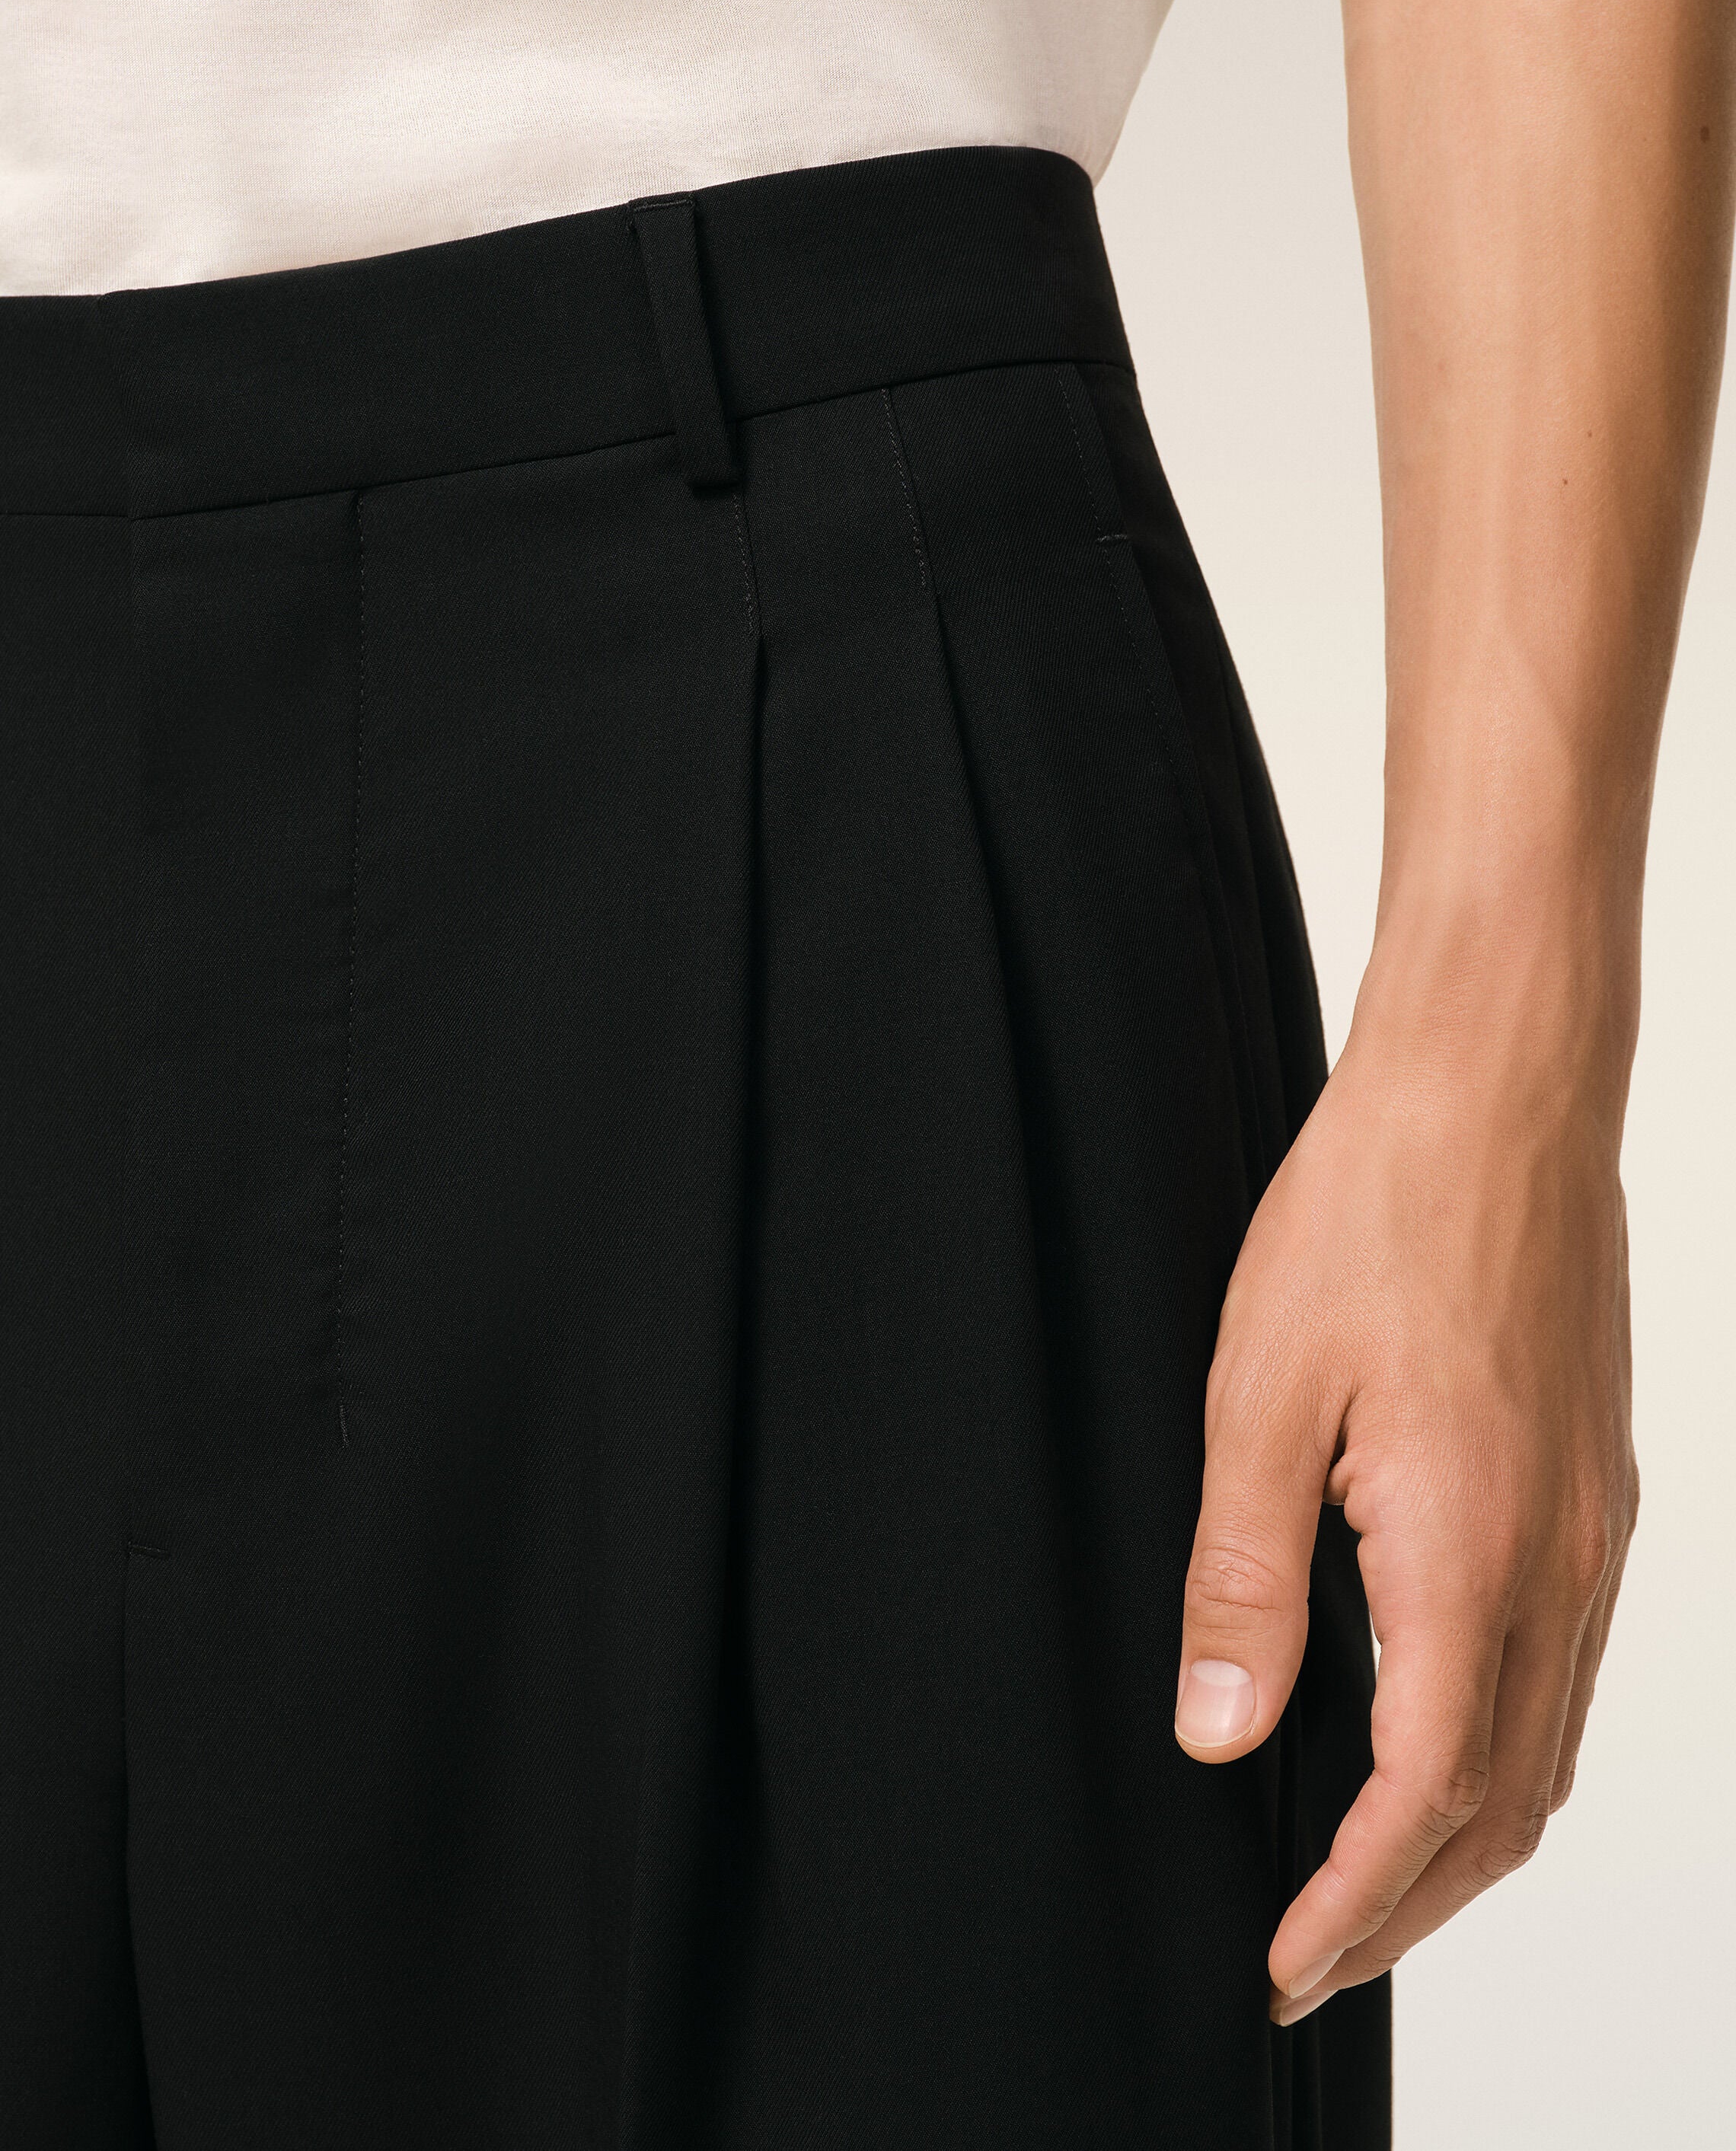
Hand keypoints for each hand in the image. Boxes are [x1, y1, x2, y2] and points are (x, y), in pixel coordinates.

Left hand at [1172, 935, 1639, 2023]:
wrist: (1494, 1092)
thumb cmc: (1373, 1219)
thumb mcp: (1260, 1397)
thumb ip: (1244, 1579)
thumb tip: (1222, 1735)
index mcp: (1470, 1554)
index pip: (1424, 1796)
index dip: (1353, 1901)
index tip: (1287, 1965)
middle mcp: (1558, 1564)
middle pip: (1502, 1802)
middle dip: (1409, 1904)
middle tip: (1316, 1956)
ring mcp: (1593, 1527)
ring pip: (1546, 1745)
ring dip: (1463, 1840)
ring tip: (1371, 1882)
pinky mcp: (1596, 1485)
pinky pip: (1565, 1667)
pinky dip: (1503, 1748)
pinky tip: (1442, 1738)